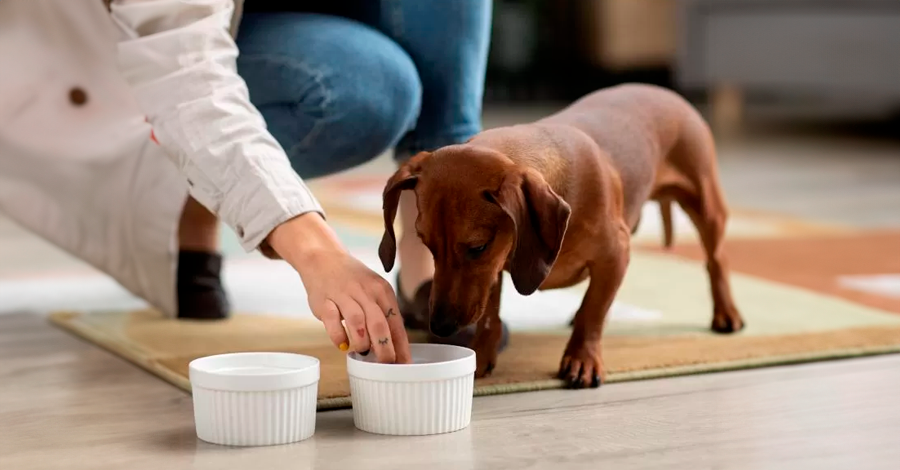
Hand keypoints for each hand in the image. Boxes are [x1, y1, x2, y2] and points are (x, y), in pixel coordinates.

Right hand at [266, 212, 411, 363]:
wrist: (324, 257)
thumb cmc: (353, 281)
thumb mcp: (374, 292)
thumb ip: (383, 316)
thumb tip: (395, 348)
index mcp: (382, 291)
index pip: (396, 323)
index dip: (401, 346)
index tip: (404, 364)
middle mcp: (365, 292)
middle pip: (379, 324)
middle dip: (385, 348)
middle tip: (386, 365)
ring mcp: (344, 295)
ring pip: (357, 322)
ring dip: (362, 342)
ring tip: (363, 352)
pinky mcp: (324, 300)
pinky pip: (332, 321)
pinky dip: (338, 336)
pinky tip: (343, 345)